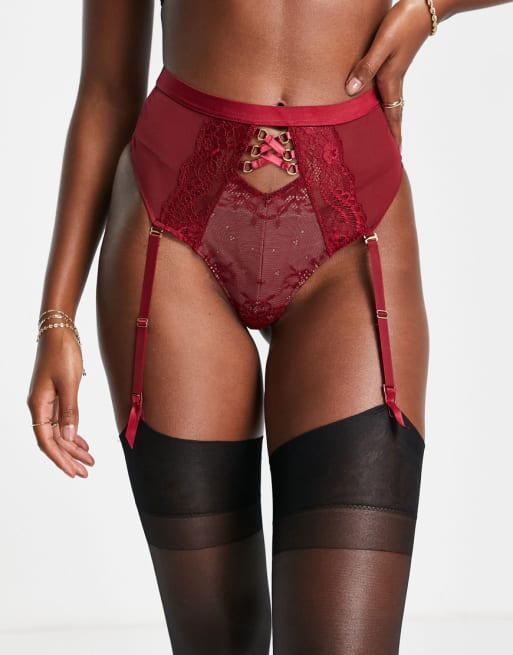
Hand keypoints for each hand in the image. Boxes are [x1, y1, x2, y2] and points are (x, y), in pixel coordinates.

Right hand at [27, 329, 94, 477]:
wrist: (59, 330)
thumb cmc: (62, 353)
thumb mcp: (69, 383)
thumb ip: (70, 411)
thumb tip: (70, 438)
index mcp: (38, 405)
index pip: (46, 440)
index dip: (59, 458)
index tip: (72, 473)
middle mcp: (39, 406)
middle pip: (53, 440)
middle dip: (69, 458)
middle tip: (86, 472)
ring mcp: (47, 401)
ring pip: (59, 432)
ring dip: (74, 447)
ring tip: (90, 460)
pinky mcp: (55, 395)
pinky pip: (62, 421)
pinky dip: (73, 433)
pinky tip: (83, 443)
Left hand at [345, 0, 435, 149]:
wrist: (423, 6)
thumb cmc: (403, 23)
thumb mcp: (382, 45)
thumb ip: (366, 67)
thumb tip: (351, 91)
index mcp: (391, 82)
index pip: (393, 119)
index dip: (393, 139)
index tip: (396, 158)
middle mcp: (393, 82)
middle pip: (391, 117)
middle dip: (389, 138)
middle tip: (387, 157)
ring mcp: (392, 74)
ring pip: (387, 106)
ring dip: (384, 123)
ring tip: (378, 139)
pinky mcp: (390, 64)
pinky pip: (382, 92)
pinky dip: (379, 105)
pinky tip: (371, 107)